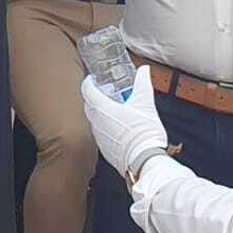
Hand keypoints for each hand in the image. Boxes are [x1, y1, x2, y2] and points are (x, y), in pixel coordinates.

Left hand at [81, 65, 169, 179]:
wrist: (145, 162)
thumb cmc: (144, 132)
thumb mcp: (145, 103)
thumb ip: (143, 83)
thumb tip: (144, 69)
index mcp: (102, 108)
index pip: (87, 90)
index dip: (89, 82)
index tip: (93, 78)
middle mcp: (96, 122)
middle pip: (89, 104)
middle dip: (94, 97)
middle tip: (105, 92)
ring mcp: (99, 137)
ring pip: (94, 120)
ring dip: (100, 113)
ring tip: (114, 109)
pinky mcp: (104, 149)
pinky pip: (100, 133)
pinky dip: (105, 127)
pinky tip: (118, 128)